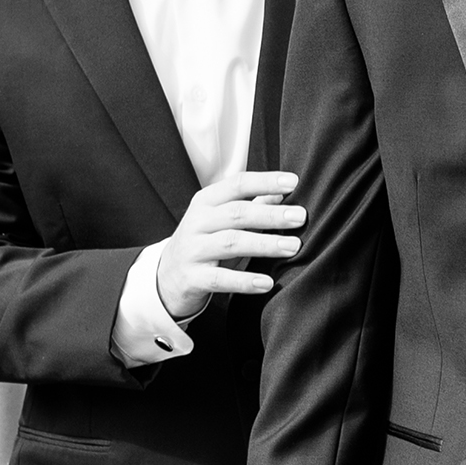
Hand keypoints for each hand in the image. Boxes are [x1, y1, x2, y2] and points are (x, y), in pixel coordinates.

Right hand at [158, 169, 306, 320]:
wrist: (165, 277)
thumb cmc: (202, 242)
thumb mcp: (221, 220)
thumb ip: (250, 205)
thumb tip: (281, 194)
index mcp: (206, 202)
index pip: (237, 184)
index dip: (265, 181)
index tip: (293, 182)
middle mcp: (198, 222)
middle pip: (237, 213)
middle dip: (271, 214)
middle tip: (300, 217)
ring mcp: (193, 250)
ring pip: (231, 243)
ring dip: (265, 244)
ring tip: (292, 247)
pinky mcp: (192, 278)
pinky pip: (220, 279)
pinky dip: (244, 281)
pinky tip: (266, 283)